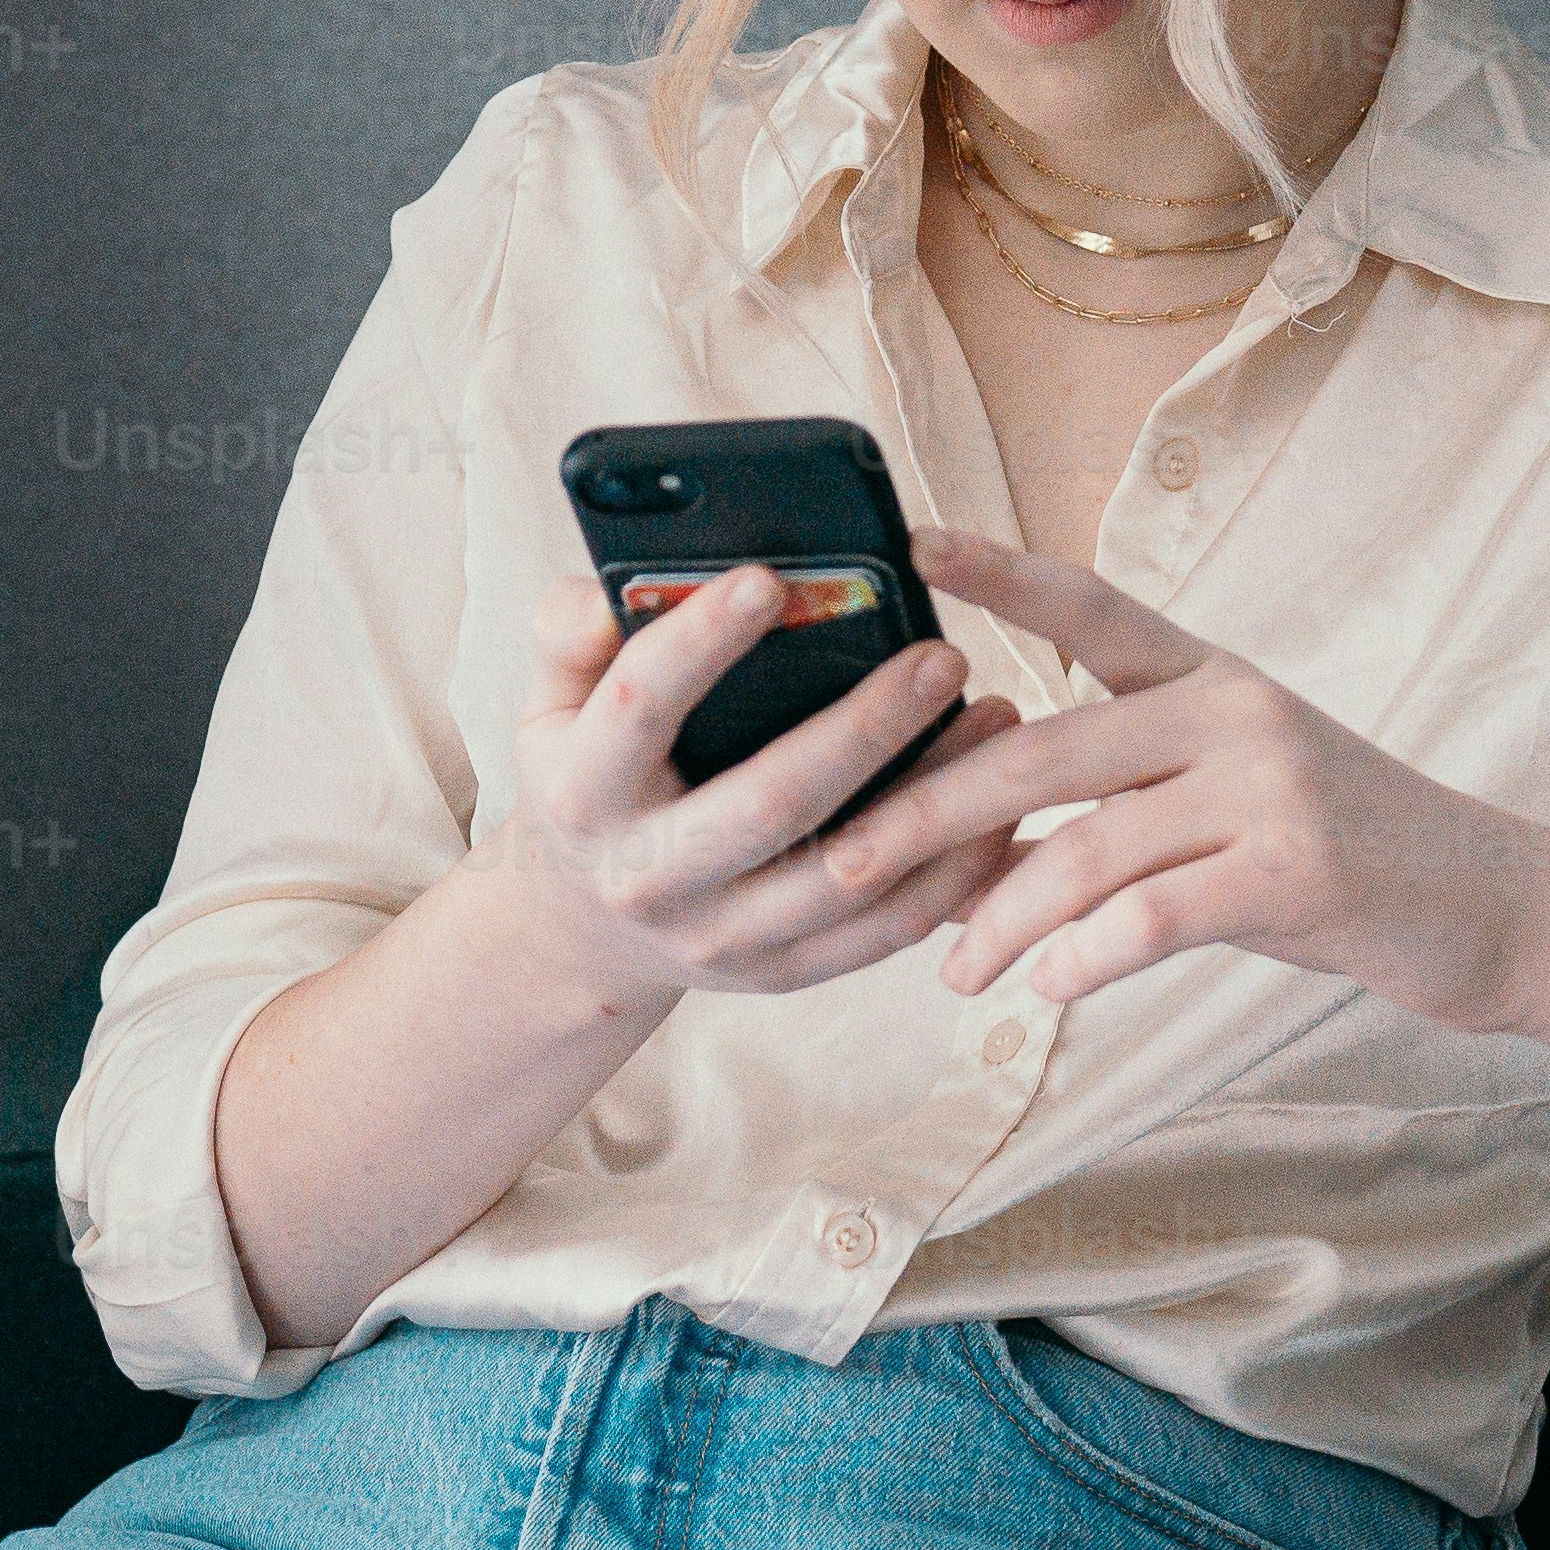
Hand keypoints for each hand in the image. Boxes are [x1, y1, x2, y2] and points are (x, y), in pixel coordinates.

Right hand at [492, 558, 990, 1017]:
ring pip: (849, 872)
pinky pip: (887, 929)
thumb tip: (611, 594)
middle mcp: (648, 879)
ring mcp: (720, 938)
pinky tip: (999, 802)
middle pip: (772, 802)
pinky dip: (955, 869)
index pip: (638, 711)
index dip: (699, 643)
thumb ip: (568, 632)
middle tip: (942, 655)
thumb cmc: (586, 778)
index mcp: (582, 796)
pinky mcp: (783, 972)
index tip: (770, 577)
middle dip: (866, 727)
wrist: (588, 931)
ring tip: (997, 716)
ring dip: (935, 795)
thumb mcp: (550, 705)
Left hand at [818, 525, 1549, 1022]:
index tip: (911, 539)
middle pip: (1043, 748)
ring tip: (953, 975)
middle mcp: (1233, 711)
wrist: (1501, 909)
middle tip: (845, 857)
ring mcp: (1269, 786)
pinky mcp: (1297, 869)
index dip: (997, 572)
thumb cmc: (1346, 864)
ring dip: (1000, 918)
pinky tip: (1048, 988)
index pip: (1087, 608)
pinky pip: (1153, 911)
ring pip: (1085, 845)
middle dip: (931, 808)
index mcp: (1210, 678)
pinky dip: (1085, 954)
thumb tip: (966, 856)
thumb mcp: (1232, 804)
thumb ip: (1118, 808)